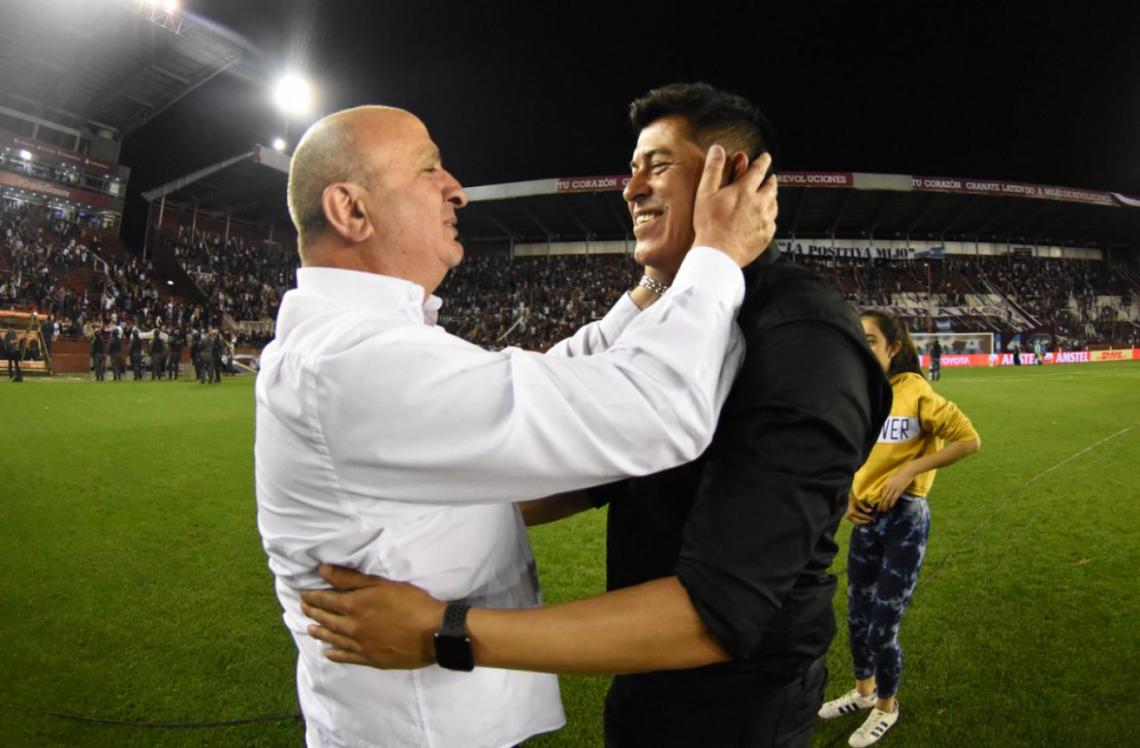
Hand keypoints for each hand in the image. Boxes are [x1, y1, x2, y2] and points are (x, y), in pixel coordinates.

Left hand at [300, 565, 444, 668]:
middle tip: (303, 608)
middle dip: (312, 612)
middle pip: (326, 619)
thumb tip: (322, 570)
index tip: (304, 594)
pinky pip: (347, 657)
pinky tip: (329, 653)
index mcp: (354, 606)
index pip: (325, 600)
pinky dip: (335, 654)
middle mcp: (352, 627)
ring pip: (333, 638)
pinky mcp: (371, 659)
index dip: (313, 596)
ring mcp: (361, 646)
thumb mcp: (382, 584)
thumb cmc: (411, 603)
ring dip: (320, 632)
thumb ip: (350, 578)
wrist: (433, 633)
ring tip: (310, 629)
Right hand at [692, 147, 777, 267]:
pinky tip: (764, 219)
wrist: (718, 254)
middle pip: (771, 186)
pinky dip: (769, 217)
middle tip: (769, 177)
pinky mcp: (767, 235)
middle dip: (770, 179)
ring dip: (772, 197)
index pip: (759, 169)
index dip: (763, 161)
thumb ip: (713, 169)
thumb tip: (717, 149)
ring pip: (774, 203)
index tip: (766, 157)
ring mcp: (765, 220)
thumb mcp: (705, 193)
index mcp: (745, 190)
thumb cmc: (709, 226)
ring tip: (767, 197)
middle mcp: (760, 203)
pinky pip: (772, 222)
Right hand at [845, 493, 873, 524]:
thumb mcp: (859, 502)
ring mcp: (849, 518)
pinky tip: (866, 521)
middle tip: (872, 521)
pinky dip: (861, 522)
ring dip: (864, 523)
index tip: (874, 519)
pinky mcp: (849, 518)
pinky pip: (856, 522)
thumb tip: (871, 511)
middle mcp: (849, 516)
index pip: (861, 517)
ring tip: (870, 521)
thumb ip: (864, 507)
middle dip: (866, 522)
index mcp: (852, 512)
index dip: (868, 518)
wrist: (849, 498)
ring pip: (858, 523)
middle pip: (859, 522)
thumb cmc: (854, 499)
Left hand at [878, 467, 914, 510]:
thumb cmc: (900, 475)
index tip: (878, 506)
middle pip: (883, 498)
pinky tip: (890, 507)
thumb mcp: (891, 480)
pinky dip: (892, 503)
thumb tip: (886, 493)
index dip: (879, 501)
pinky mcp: (899, 490)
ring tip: (884, 510)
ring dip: (885, 505)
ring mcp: (894, 489)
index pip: (881, 495)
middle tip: (879, 510)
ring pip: (888, 499)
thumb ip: (888, 486)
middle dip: (881, 505)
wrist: (907, 472)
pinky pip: (894, 498)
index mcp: (886, 484)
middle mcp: (888, 487)